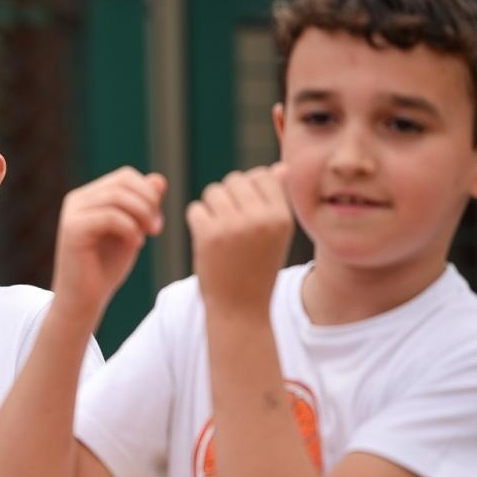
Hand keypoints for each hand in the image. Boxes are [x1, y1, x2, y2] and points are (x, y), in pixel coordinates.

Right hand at [51, 167, 167, 321]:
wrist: (83, 300)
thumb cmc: (105, 268)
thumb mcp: (132, 232)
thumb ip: (143, 206)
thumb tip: (159, 178)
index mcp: (89, 197)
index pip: (126, 176)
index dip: (148, 193)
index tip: (157, 221)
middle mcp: (77, 199)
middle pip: (123, 181)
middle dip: (147, 203)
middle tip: (156, 229)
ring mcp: (72, 213)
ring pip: (117, 197)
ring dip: (141, 215)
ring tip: (148, 237)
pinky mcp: (72, 229)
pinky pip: (109, 216)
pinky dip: (129, 229)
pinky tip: (135, 244)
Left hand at [186, 164, 292, 316]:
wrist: (241, 310)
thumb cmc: (258, 269)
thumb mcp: (276, 235)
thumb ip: (276, 200)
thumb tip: (280, 167)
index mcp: (281, 216)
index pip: (261, 175)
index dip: (249, 189)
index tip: (246, 211)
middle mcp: (260, 218)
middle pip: (235, 180)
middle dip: (228, 197)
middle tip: (230, 224)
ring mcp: (233, 226)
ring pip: (213, 192)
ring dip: (211, 208)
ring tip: (220, 232)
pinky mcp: (208, 235)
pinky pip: (195, 209)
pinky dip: (197, 222)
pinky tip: (207, 241)